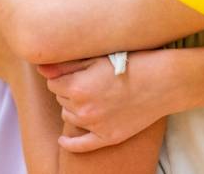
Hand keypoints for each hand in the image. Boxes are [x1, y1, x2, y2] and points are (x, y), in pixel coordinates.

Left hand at [38, 53, 168, 152]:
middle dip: (68, 90)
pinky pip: (80, 146)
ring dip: (73, 107)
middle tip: (87, 81)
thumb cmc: (130, 63)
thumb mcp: (96, 58)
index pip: (53, 82)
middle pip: (60, 99)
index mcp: (77, 86)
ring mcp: (95, 125)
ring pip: (68, 116)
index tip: (74, 72)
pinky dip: (69, 143)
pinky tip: (63, 140)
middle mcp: (83, 108)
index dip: (62, 76)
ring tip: (92, 97)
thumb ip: (65, 65)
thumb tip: (41, 69)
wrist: (162, 82)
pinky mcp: (107, 137)